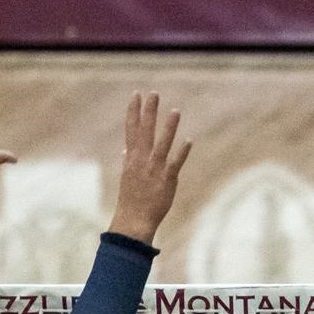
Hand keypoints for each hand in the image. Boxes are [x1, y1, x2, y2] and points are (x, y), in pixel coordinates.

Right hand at [108, 92, 191, 244]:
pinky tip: (189, 140)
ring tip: (175, 110)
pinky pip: (175, 163)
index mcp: (131, 158)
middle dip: (149, 111)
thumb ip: (128, 161)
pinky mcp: (166, 179)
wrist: (134, 220)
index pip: (131, 130)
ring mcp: (154, 169)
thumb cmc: (132, 200)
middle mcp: (141, 161)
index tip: (136, 95)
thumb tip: (125, 151)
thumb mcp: (127, 177)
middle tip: (153, 93)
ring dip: (168, 127)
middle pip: (145, 131)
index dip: (133, 111)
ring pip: (161, 144)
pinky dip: (182, 152)